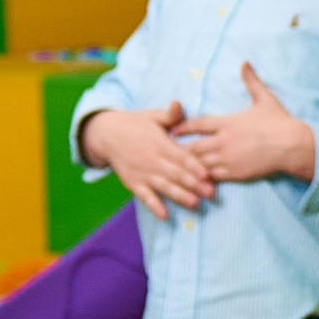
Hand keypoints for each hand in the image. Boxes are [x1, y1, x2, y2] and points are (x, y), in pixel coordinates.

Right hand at [80, 98, 215, 220]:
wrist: (107, 134)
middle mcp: (152, 160)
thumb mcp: (153, 116)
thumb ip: (170, 114)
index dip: (194, 166)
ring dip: (179, 195)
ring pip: (164, 186)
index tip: (208, 174)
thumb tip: (178, 103)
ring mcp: (143, 173)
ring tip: (194, 203)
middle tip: (211, 193)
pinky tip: (164, 215)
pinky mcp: (133, 183)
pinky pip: (145, 196)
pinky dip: (154, 206)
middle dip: (194, 184)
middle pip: (176, 174)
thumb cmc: (136, 124)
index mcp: (160, 143)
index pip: (180, 156)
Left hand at [184, 62, 316, 187]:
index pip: (198, 124)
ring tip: (176, 168)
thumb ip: (251, 81)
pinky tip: (195, 180)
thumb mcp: (264, 98)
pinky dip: (203, 177)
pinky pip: (213, 176)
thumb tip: (245, 62)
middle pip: (193, 146)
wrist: (293, 146)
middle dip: (180, 150)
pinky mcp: (235, 173)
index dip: (183, 127)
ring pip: (200, 163)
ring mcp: (228, 158)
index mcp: (228, 122)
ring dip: (189, 165)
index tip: (172, 130)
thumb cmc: (279, 122)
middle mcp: (224, 140)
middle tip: (166, 153)